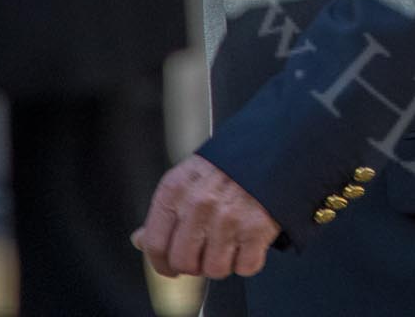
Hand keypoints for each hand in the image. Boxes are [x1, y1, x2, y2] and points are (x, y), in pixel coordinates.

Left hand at [132, 153, 278, 279]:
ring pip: (215, 269)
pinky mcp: (257, 228)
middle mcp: (199, 204)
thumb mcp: (188, 177)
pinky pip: (246, 267)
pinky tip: (249, 243)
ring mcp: (229, 218)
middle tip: (206, 254)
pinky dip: (249, 261)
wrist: (274, 144)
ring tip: (231, 244)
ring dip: (223, 264)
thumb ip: (165, 211)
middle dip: (195, 265)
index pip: (156, 244)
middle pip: (184, 262)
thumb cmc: (230, 164)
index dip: (162, 264)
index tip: (170, 268)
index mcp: (176, 189)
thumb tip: (140, 240)